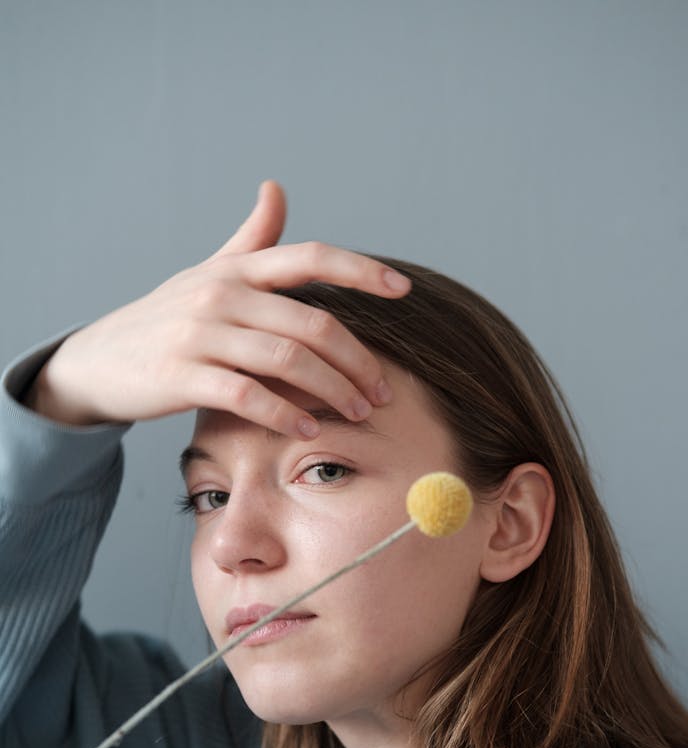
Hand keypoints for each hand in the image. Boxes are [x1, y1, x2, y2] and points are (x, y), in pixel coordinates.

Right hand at [26, 181, 410, 434]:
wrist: (96, 361)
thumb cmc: (163, 319)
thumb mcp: (206, 273)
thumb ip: (249, 240)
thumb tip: (277, 189)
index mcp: (236, 270)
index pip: (310, 258)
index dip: (361, 271)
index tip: (403, 290)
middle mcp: (221, 294)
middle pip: (311, 323)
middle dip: (357, 361)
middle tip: (381, 393)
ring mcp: (200, 334)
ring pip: (287, 360)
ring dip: (333, 391)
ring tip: (357, 414)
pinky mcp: (182, 375)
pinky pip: (247, 395)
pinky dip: (284, 414)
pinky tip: (307, 429)